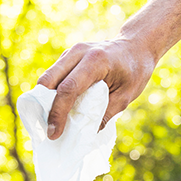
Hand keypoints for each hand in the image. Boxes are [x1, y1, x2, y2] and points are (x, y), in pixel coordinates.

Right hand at [37, 37, 157, 138]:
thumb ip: (105, 114)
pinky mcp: (68, 56)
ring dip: (44, 101)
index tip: (54, 133)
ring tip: (51, 121)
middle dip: (44, 107)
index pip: (69, 88)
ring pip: (47, 78)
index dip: (58, 113)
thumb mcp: (126, 96)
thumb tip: (85, 135)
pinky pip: (53, 76)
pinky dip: (50, 93)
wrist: (136, 45)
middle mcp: (79, 52)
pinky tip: (57, 108)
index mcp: (96, 61)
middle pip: (48, 80)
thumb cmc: (135, 71)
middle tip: (48, 129)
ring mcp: (71, 52)